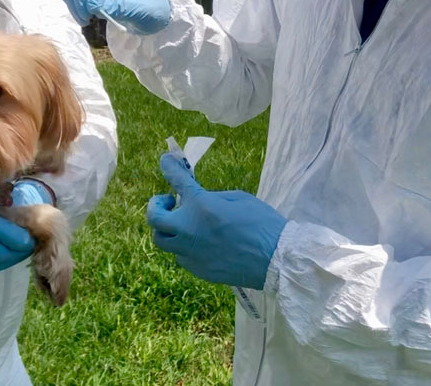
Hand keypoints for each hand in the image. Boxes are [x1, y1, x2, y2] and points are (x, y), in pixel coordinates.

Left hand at [146, 154, 287, 289]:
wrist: (277, 260)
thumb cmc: (263, 223)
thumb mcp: (238, 198)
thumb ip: (210, 197)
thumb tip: (194, 200)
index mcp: (201, 206)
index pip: (176, 181)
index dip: (168, 167)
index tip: (165, 160)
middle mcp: (189, 230)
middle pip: (154, 220)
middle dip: (156, 207)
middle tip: (169, 202)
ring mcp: (192, 253)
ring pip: (163, 242)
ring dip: (170, 229)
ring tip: (186, 225)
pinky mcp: (198, 270)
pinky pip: (182, 256)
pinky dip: (185, 247)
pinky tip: (201, 243)